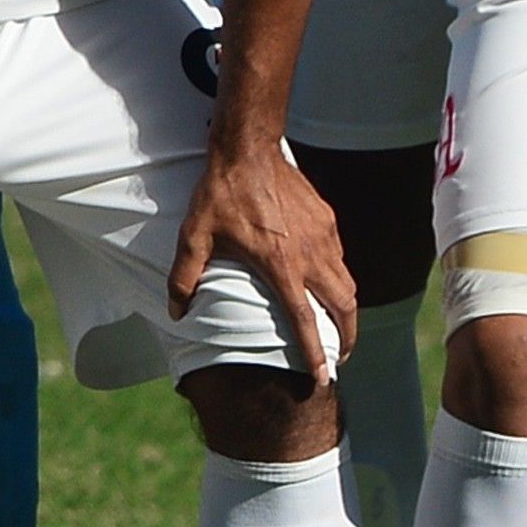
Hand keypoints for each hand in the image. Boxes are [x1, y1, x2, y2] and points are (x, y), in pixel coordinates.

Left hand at [172, 139, 352, 383]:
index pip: (305, 320)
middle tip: (339, 358)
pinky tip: (325, 284)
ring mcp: (324, 237)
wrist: (248, 149)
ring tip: (338, 327)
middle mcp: (311, 255)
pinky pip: (341, 259)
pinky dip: (340, 280)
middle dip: (347, 338)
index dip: (316, 353)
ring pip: (348, 284)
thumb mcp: (194, 237)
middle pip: (344, 308)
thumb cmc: (220, 194)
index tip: (322, 378)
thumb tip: (177, 312)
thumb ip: (184, 277)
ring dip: (346, 311)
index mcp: (281, 266)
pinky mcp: (328, 221)